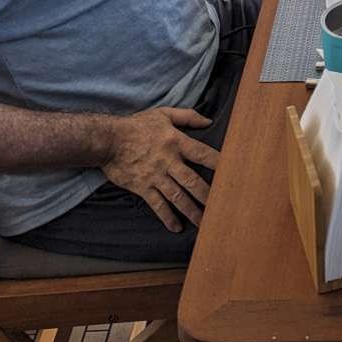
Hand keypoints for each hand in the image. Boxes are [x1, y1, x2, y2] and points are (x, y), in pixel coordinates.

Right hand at [101, 108, 218, 232]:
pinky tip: (176, 227)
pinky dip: (167, 217)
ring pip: (177, 196)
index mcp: (176, 142)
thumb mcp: (163, 114)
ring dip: (191, 210)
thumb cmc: (137, 125)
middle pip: (192, 181)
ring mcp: (156, 176)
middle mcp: (168, 161)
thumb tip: (208, 121)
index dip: (218, 162)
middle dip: (207, 195)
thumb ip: (187, 116)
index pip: (202, 154)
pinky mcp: (143, 187)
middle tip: (221, 206)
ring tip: (203, 222)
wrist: (109, 140)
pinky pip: (157, 205)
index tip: (232, 172)